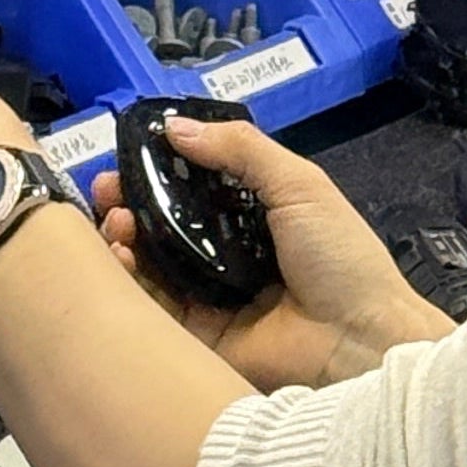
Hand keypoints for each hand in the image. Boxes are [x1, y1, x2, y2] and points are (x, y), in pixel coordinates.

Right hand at [92, 113, 452, 391]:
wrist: (358, 340)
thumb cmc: (340, 257)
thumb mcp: (299, 185)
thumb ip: (240, 149)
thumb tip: (175, 126)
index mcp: (253, 216)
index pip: (192, 188)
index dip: (158, 171)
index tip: (129, 157)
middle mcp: (225, 253)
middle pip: (163, 225)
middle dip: (131, 202)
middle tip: (108, 189)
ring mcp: (208, 296)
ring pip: (150, 263)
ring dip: (125, 236)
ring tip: (117, 219)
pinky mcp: (195, 335)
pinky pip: (152, 306)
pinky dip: (129, 280)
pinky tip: (120, 254)